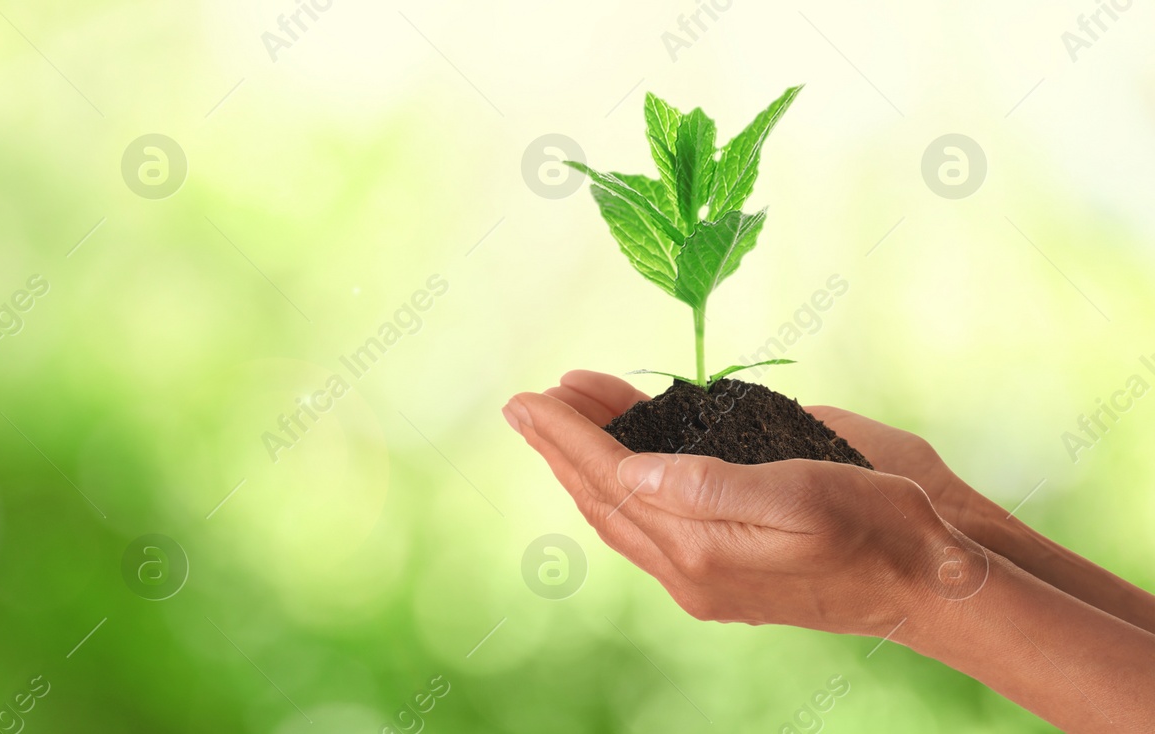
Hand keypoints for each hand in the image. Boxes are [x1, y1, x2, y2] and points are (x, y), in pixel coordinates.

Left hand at [506, 371, 980, 634]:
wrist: (934, 581)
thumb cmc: (880, 526)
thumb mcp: (801, 492)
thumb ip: (710, 485)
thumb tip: (629, 469)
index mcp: (701, 550)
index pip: (610, 481)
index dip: (565, 436)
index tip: (527, 399)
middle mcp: (691, 567)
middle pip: (604, 498)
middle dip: (565, 444)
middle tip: (531, 400)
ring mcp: (706, 571)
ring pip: (624, 512)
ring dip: (590, 459)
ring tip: (567, 407)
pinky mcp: (727, 564)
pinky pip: (653, 522)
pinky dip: (627, 482)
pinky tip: (621, 455)